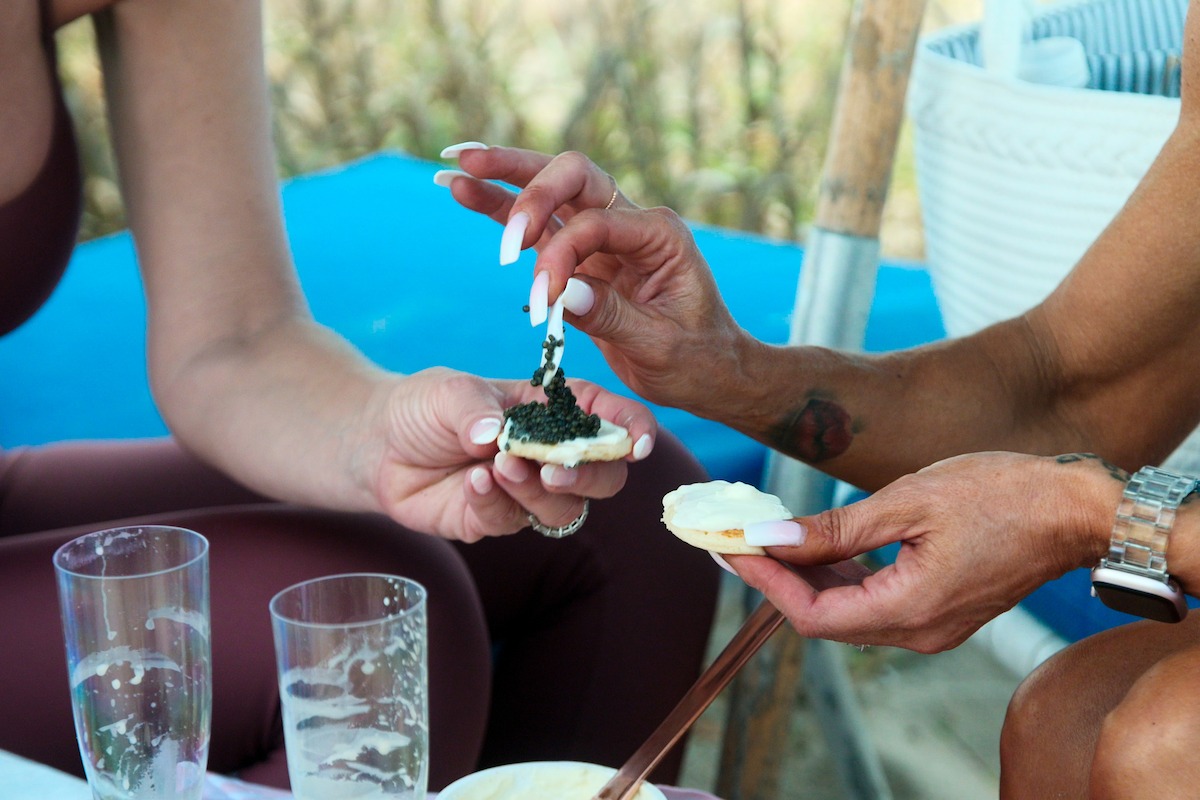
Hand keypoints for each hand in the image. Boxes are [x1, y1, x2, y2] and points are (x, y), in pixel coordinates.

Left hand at [372, 366, 655, 541]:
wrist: (376, 444)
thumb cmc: (424, 406)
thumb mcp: (449, 391)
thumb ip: (475, 407)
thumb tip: (495, 434)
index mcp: (554, 410)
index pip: (607, 417)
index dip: (632, 428)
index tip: (637, 442)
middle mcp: (550, 453)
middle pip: (604, 476)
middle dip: (590, 474)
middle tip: (553, 467)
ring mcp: (526, 492)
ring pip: (564, 509)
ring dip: (538, 492)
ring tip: (499, 467)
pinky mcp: (495, 520)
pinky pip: (509, 522)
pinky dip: (493, 503)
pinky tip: (472, 483)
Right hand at [443, 145, 755, 415]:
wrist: (709, 371)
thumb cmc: (696, 358)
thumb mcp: (660, 345)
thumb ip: (610, 315)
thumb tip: (561, 292)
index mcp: (659, 235)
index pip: (595, 224)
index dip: (562, 255)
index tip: (542, 299)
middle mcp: (632, 223)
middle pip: (574, 176)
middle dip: (529, 184)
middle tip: (481, 185)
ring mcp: (604, 235)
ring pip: (551, 191)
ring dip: (505, 177)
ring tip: (458, 165)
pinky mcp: (581, 256)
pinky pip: (538, 227)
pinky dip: (501, 208)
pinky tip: (463, 189)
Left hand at [726, 452, 1113, 651]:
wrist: (1078, 508)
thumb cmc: (1004, 493)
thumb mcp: (909, 501)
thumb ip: (837, 529)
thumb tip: (773, 540)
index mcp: (910, 610)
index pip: (812, 616)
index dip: (766, 582)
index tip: (732, 547)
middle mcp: (919, 631)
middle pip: (824, 619)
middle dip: (778, 579)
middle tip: (741, 539)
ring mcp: (932, 626)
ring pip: (848, 613)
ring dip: (808, 578)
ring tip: (773, 536)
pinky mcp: (941, 610)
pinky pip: (875, 604)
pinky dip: (842, 578)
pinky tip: (822, 546)